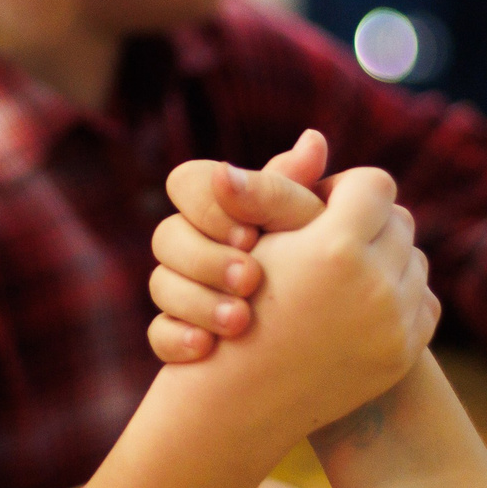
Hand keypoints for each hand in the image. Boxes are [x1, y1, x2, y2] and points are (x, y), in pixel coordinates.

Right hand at [145, 130, 330, 362]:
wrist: (326, 341)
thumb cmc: (323, 268)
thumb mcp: (310, 227)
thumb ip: (297, 191)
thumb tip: (313, 139)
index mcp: (220, 204)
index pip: (185, 182)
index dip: (211, 207)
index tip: (251, 235)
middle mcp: (194, 243)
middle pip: (166, 236)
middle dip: (207, 259)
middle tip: (250, 278)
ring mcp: (183, 291)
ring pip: (160, 286)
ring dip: (199, 301)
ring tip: (241, 321)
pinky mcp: (180, 336)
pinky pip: (159, 335)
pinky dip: (179, 339)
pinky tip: (206, 348)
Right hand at [156, 155, 438, 438]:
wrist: (243, 398)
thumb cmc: (235, 304)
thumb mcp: (258, 239)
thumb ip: (290, 184)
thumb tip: (315, 136)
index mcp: (336, 248)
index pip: (374, 184)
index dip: (347, 189)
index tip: (322, 204)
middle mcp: (375, 286)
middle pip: (400, 220)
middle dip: (370, 224)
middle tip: (335, 237)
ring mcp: (395, 324)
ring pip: (415, 261)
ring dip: (387, 260)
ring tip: (346, 271)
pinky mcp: (405, 353)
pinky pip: (424, 302)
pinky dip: (399, 298)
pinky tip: (362, 302)